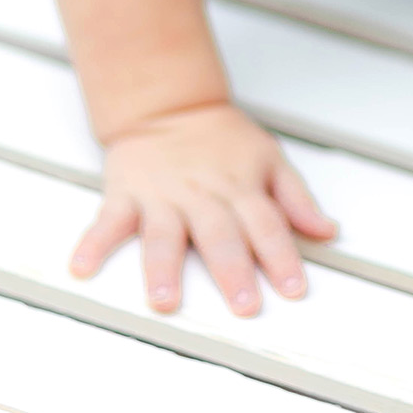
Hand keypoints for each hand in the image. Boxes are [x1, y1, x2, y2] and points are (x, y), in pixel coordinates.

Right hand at [69, 102, 336, 317]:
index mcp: (241, 187)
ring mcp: (161, 196)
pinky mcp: (125, 194)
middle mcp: (203, 194)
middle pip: (220, 234)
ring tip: (165, 302)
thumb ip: (297, 200)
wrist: (169, 106)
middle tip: (244, 306)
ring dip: (164, 268)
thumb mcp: (270, 159)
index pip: (267, 224)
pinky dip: (93, 243)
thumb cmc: (225, 142)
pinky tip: (82, 268)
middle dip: (233, 270)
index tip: (294, 290)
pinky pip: (107, 221)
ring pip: (164, 234)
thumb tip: (330, 232)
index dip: (282, 256)